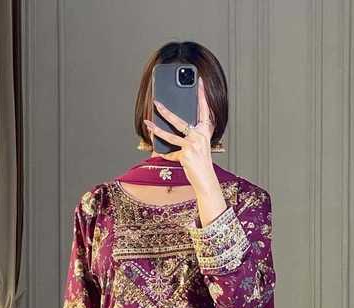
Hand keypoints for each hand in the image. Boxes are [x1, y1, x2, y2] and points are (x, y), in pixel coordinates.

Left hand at [147, 76, 226, 224]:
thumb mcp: (198, 147)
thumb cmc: (201, 163)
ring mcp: (193, 144)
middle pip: (180, 120)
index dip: (202, 95)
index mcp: (205, 131)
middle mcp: (200, 136)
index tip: (199, 81)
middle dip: (166, 111)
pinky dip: (163, 154)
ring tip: (147, 122)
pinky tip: (156, 152)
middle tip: (156, 102)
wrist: (206, 180)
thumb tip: (169, 133)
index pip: (204, 109)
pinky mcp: (186, 154)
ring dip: (157, 129)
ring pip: (171, 135)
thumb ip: (187, 137)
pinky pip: (170, 152)